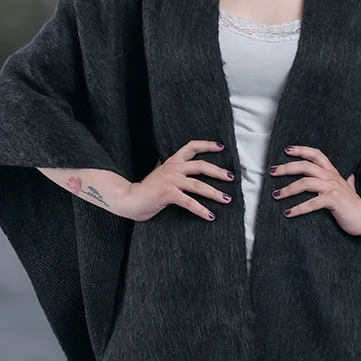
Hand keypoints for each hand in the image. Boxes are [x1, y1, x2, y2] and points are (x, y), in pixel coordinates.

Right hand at [118, 139, 233, 221]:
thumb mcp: (160, 174)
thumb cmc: (146, 190)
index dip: (207, 144)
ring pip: (198, 185)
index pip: (191, 146)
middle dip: (218, 172)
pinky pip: (189, 202)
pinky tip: (211, 216)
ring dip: (215, 193)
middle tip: (231, 177)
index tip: (221, 146)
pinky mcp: (168, 194)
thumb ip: (171, 169)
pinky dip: (201, 210)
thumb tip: (183, 166)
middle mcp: (173, 168)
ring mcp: (170, 180)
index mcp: (172, 162)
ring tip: (227, 199)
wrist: (129, 199)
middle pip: (201, 166)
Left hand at [268, 145, 360, 236]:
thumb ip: (348, 182)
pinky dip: (297, 208)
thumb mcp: (350, 189)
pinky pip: (311, 203)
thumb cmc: (356, 205)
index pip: (316, 155)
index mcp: (332, 173)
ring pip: (305, 182)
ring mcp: (332, 188)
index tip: (286, 150)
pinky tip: (288, 213)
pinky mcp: (333, 201)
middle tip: (272, 172)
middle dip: (286, 168)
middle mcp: (331, 177)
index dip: (301, 150)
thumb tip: (351, 177)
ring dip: (288, 189)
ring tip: (276, 195)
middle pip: (305, 166)